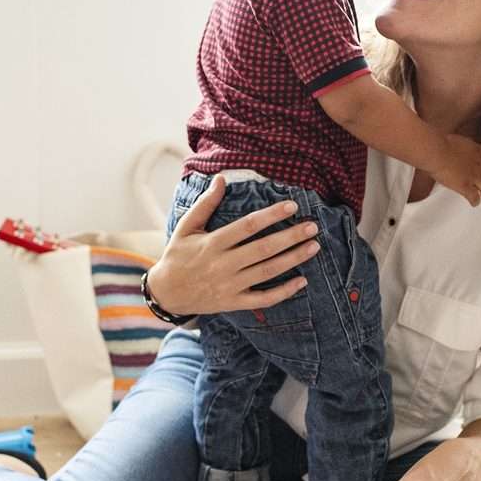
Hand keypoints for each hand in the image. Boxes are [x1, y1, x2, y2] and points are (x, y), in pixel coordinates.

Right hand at [149, 175, 316, 316]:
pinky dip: (284, 292)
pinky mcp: (234, 302)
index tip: (292, 205)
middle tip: (312, 226)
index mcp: (212, 243)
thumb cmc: (178, 255)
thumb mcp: (186, 227)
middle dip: (291, 237)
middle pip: (263, 249)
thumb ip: (205, 204)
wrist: (166, 293)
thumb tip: (221, 179)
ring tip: (314, 246)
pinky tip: (302, 281)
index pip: (247, 226)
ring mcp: (230, 285)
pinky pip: (263, 299)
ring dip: (293, 259)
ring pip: (268, 272)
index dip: (271, 215)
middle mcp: (223, 264)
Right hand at [431, 135, 480, 205]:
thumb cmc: (443, 144)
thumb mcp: (461, 141)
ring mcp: (474, 177)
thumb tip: (464, 151)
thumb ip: (467, 148)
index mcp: (480, 151)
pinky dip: (475, 201)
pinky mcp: (465, 187)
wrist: (437, 151)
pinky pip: (475, 198)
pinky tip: (473, 202)